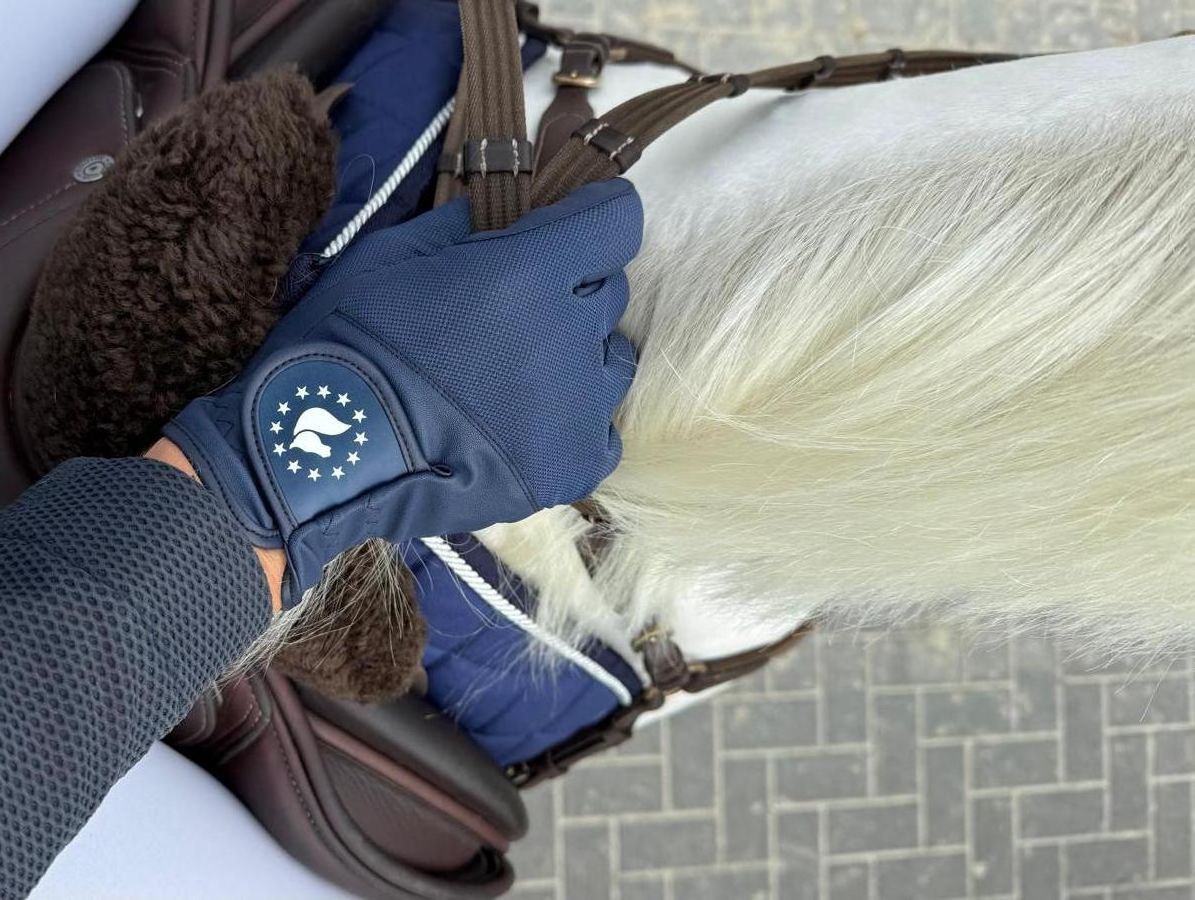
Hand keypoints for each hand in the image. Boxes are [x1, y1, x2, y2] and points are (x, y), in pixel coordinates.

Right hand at [164, 178, 641, 605]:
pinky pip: (603, 431)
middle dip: (572, 289)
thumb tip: (487, 218)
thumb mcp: (387, 257)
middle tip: (517, 309)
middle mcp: (570, 335)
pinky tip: (529, 425)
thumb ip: (454, 229)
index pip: (616, 222)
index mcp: (530, 271)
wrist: (322, 454)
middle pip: (607, 293)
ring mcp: (577, 407)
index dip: (596, 219)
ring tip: (524, 373)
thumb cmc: (349, 343)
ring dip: (580, 355)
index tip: (570, 228)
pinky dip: (574, 422)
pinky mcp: (571, 467)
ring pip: (613, 361)